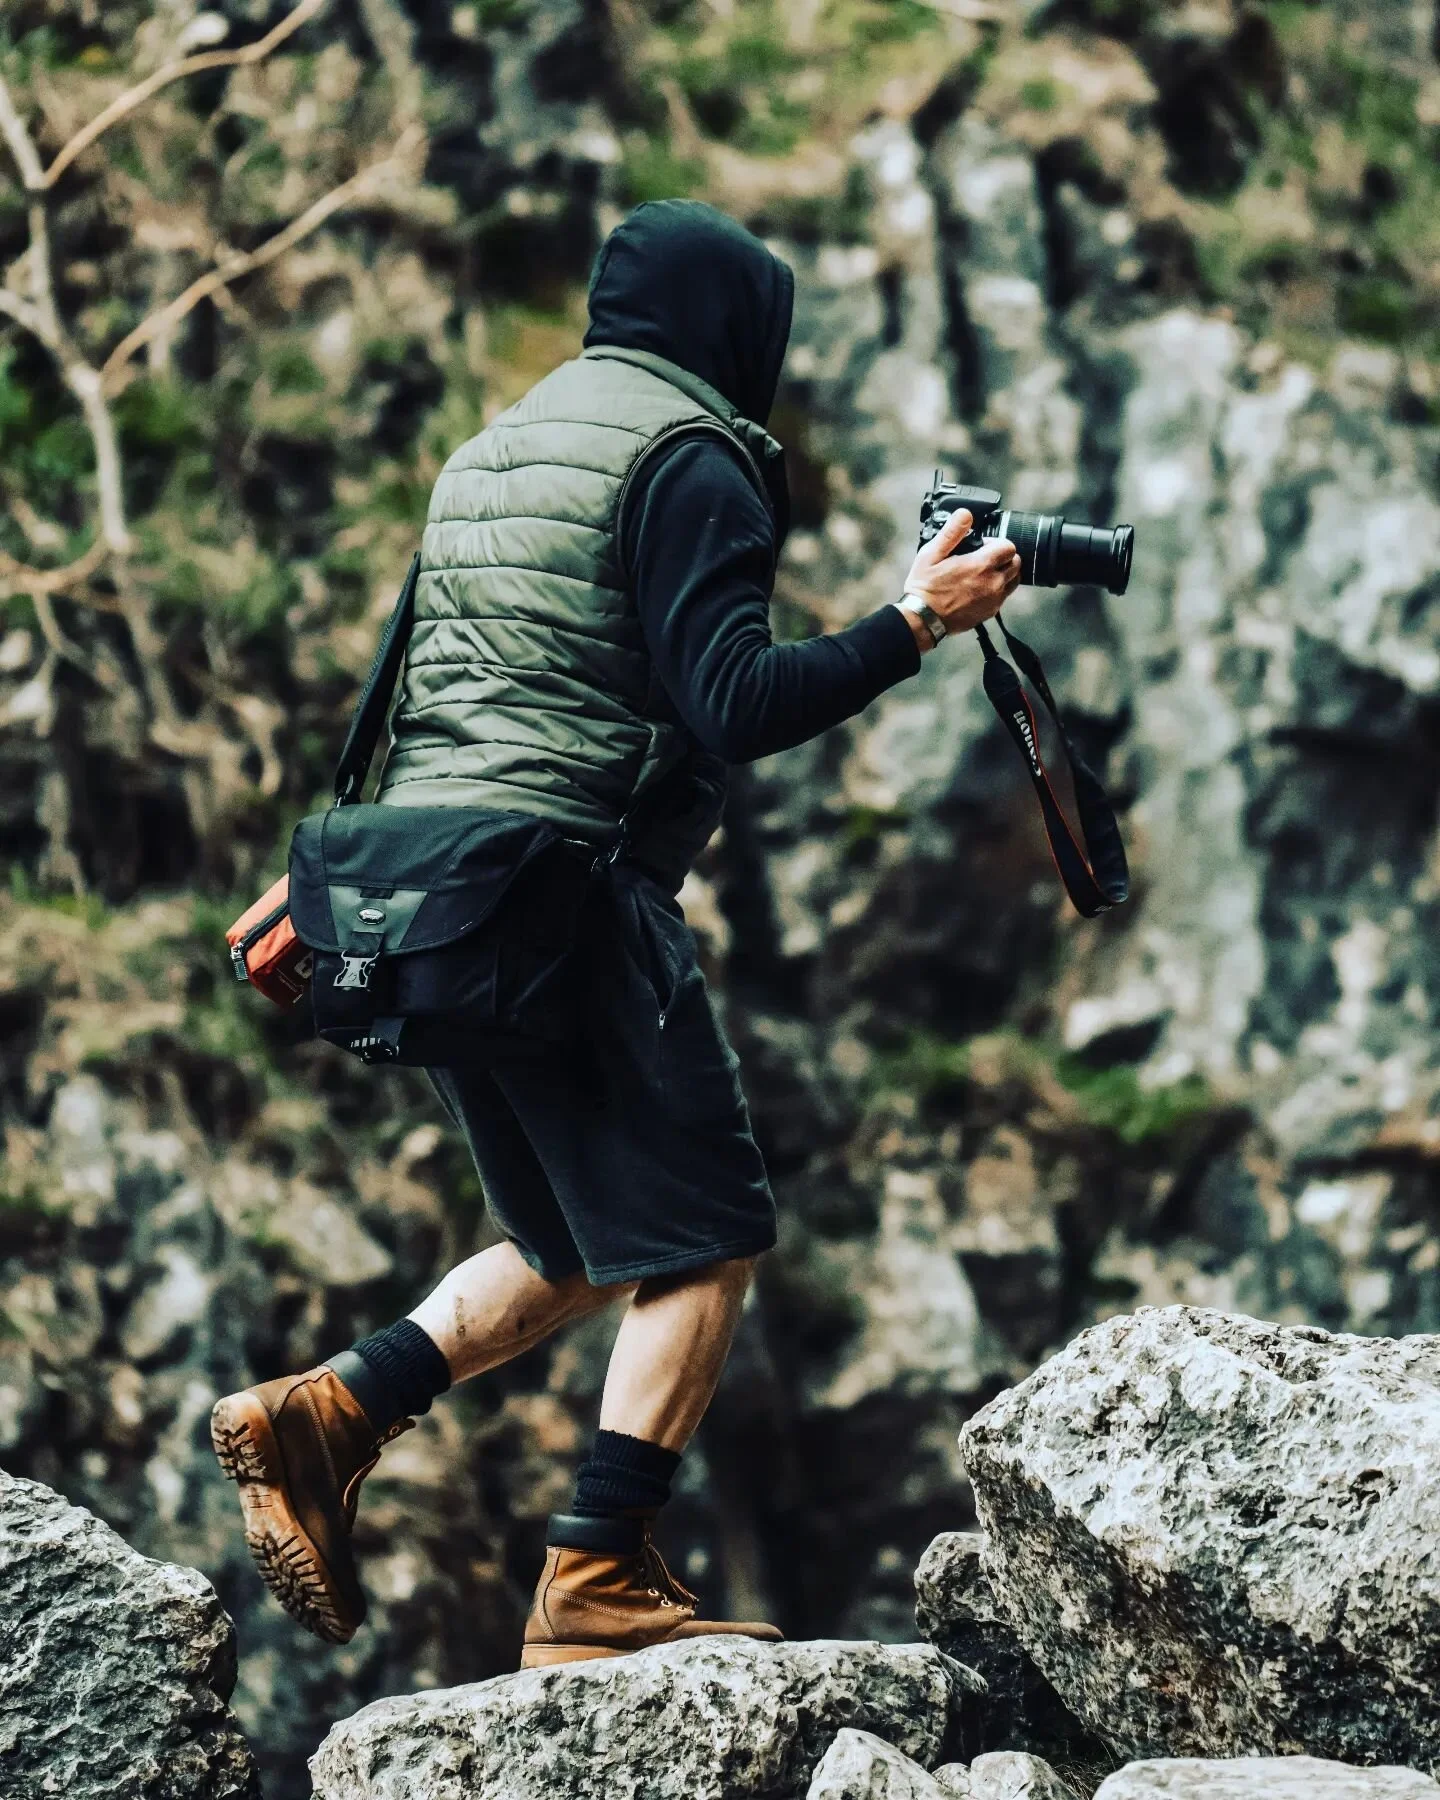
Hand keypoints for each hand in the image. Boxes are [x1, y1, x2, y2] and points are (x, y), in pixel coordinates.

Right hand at [902, 506, 1021, 641]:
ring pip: (1014, 579)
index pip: (1008, 546)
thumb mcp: (931, 554)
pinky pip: (1005, 595)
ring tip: (984, 573)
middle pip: (1015, 562)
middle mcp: (993, 582)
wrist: (923, 619)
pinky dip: (999, 588)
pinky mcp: (991, 611)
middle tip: (983, 558)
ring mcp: (994, 599)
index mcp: (980, 565)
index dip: (996, 542)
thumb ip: (951, 533)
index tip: (982, 546)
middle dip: (1003, 556)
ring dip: (1004, 572)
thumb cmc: (925, 587)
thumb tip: (965, 514)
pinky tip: (980, 587)